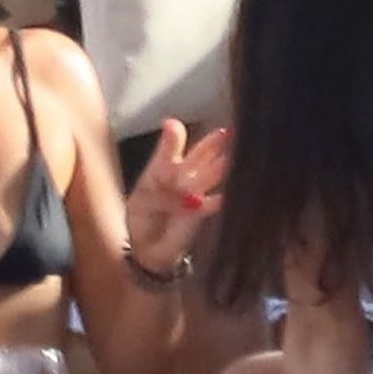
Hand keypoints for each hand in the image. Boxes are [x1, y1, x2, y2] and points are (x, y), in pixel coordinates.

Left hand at [125, 120, 229, 277]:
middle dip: (210, 146)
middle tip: (223, 133)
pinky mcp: (203, 211)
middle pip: (197, 158)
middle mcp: (182, 176)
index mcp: (162, 170)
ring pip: (209, 176)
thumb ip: (158, 193)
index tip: (172, 125)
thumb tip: (181, 185)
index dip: (172, 139)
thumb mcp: (141, 203)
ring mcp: (195, 191)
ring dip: (220, 168)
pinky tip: (226, 194)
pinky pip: (212, 203)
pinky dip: (218, 200)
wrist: (149, 248)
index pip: (167, 152)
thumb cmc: (143, 218)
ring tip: (231, 158)